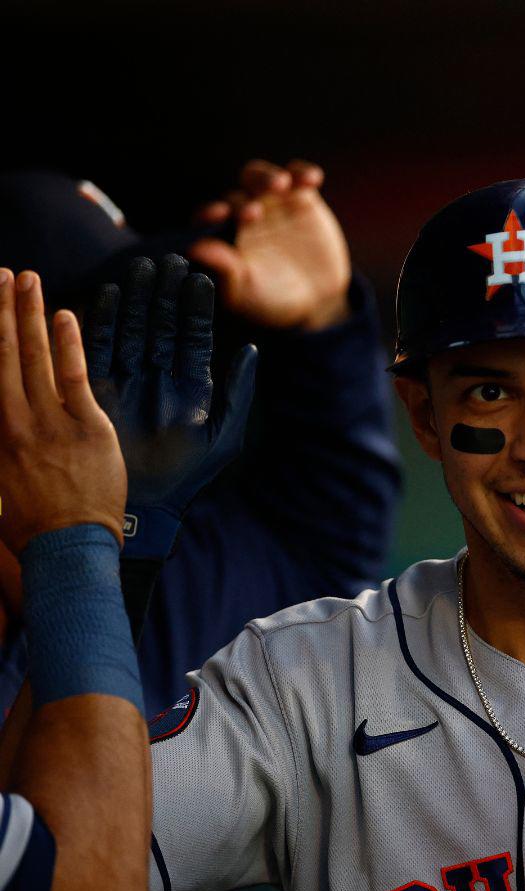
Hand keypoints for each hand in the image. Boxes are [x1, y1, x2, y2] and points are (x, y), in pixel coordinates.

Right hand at [0, 270, 125, 557]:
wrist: (67, 549)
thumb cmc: (35, 526)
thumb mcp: (2, 485)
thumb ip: (3, 448)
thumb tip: (7, 422)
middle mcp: (14, 421)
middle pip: (2, 355)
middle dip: (1, 311)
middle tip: (2, 274)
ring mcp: (49, 422)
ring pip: (33, 358)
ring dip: (29, 315)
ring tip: (25, 279)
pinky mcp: (85, 428)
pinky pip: (75, 376)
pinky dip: (68, 343)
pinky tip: (64, 314)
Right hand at [85, 255, 257, 559]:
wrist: (148, 508)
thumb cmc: (190, 477)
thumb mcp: (223, 435)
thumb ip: (238, 392)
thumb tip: (251, 349)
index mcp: (192, 386)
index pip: (195, 337)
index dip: (196, 308)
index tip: (200, 277)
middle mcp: (160, 378)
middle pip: (162, 326)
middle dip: (165, 294)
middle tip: (168, 259)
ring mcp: (130, 381)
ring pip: (133, 330)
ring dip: (137, 299)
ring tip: (141, 267)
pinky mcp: (99, 390)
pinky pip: (99, 350)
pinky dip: (101, 324)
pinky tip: (105, 294)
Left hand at [188, 159, 351, 331]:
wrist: (316, 299)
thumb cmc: (273, 299)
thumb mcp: (248, 291)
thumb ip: (224, 269)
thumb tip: (194, 249)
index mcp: (223, 236)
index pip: (209, 217)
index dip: (211, 213)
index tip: (219, 215)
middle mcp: (242, 215)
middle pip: (237, 194)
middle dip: (245, 199)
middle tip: (255, 213)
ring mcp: (272, 203)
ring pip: (261, 177)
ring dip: (267, 177)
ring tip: (281, 184)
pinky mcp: (301, 198)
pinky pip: (298, 178)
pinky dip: (303, 173)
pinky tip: (311, 179)